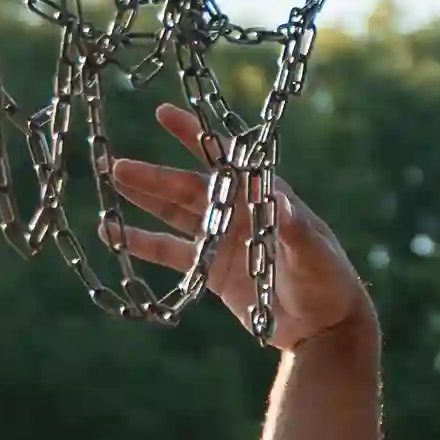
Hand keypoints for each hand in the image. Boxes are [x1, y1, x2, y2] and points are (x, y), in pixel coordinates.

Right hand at [104, 105, 372, 349]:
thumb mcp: (314, 254)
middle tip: (116, 166)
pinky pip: (172, 254)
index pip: (223, 160)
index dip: (194, 135)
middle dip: (153, 176)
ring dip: (144, 201)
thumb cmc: (328, 282)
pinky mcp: (213, 271)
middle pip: (188, 188)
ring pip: (175, 214)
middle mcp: (238, 212)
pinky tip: (115, 235)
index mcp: (262, 197)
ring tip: (111, 187)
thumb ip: (294, 228)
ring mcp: (224, 241)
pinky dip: (144, 244)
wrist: (324, 326)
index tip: (164, 113)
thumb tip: (279, 198)